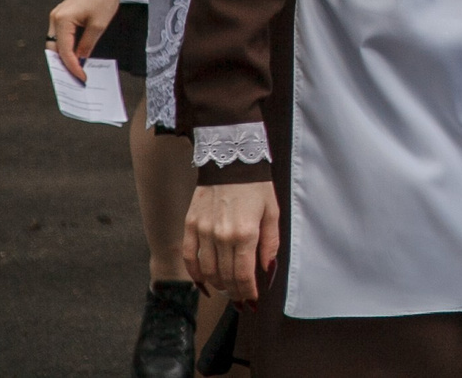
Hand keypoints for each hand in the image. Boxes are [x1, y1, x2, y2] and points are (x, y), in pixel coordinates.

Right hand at [48, 0, 130, 80]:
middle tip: (75, 78)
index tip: (81, 77)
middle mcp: (55, 18)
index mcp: (62, 20)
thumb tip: (81, 60)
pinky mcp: (63, 16)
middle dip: (64, 64)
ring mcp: (57, 16)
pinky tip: (76, 55)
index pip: (64, 50)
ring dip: (64, 56)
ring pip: (56, 43)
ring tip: (76, 70)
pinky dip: (67, 46)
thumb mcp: (99, 25)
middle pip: (54, 48)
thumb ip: (87, 44)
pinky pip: (61, 35)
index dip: (72, 66)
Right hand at [184, 182, 281, 302]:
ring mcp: (203, 231)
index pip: (243, 274)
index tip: (251, 299)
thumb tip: (267, 269)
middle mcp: (222, 236)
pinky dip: (195, 273)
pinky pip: (189, 256)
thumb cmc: (256, 187)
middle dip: (234, 291)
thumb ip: (271, 243)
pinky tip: (203, 281)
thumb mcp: (272, 212)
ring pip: (207, 270)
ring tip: (226, 289)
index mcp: (246, 233)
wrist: (231, 161)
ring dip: (217, 284)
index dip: (247, 291)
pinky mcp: (190, 225)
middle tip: (240, 298)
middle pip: (225, 276)